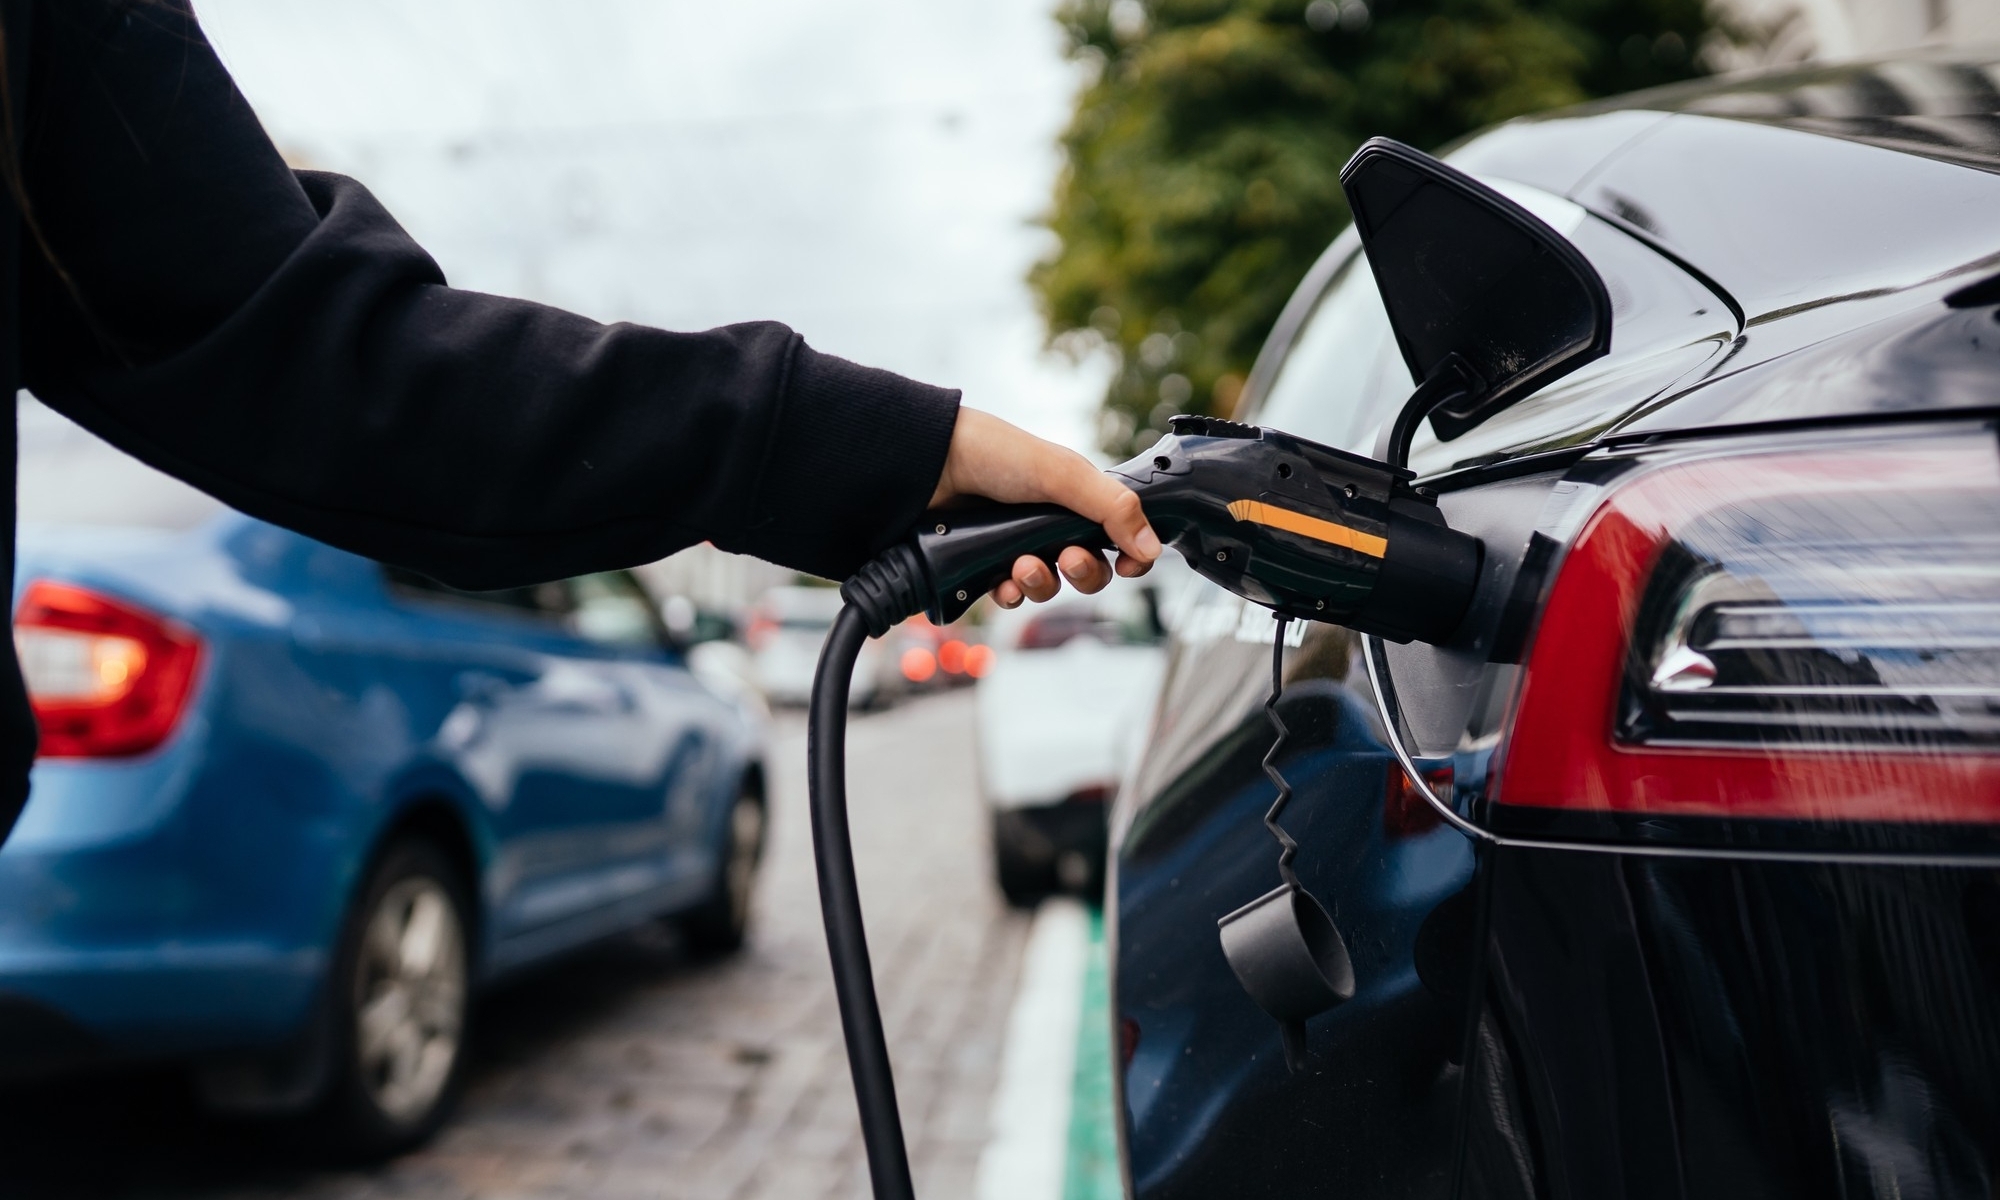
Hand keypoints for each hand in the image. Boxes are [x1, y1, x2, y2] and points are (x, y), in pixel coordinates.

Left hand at [929, 407, 1161, 607]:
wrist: (927, 466)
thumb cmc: (994, 455)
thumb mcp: (1063, 475)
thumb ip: (1112, 508)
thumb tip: (1152, 548)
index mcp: (1078, 500)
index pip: (1120, 538)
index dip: (1130, 558)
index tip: (1129, 565)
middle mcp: (1051, 525)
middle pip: (1089, 572)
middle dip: (1083, 573)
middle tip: (1066, 558)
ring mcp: (1018, 547)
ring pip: (1049, 588)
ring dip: (1042, 584)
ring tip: (1021, 565)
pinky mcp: (986, 566)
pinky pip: (1011, 596)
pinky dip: (1010, 594)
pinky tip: (1000, 582)